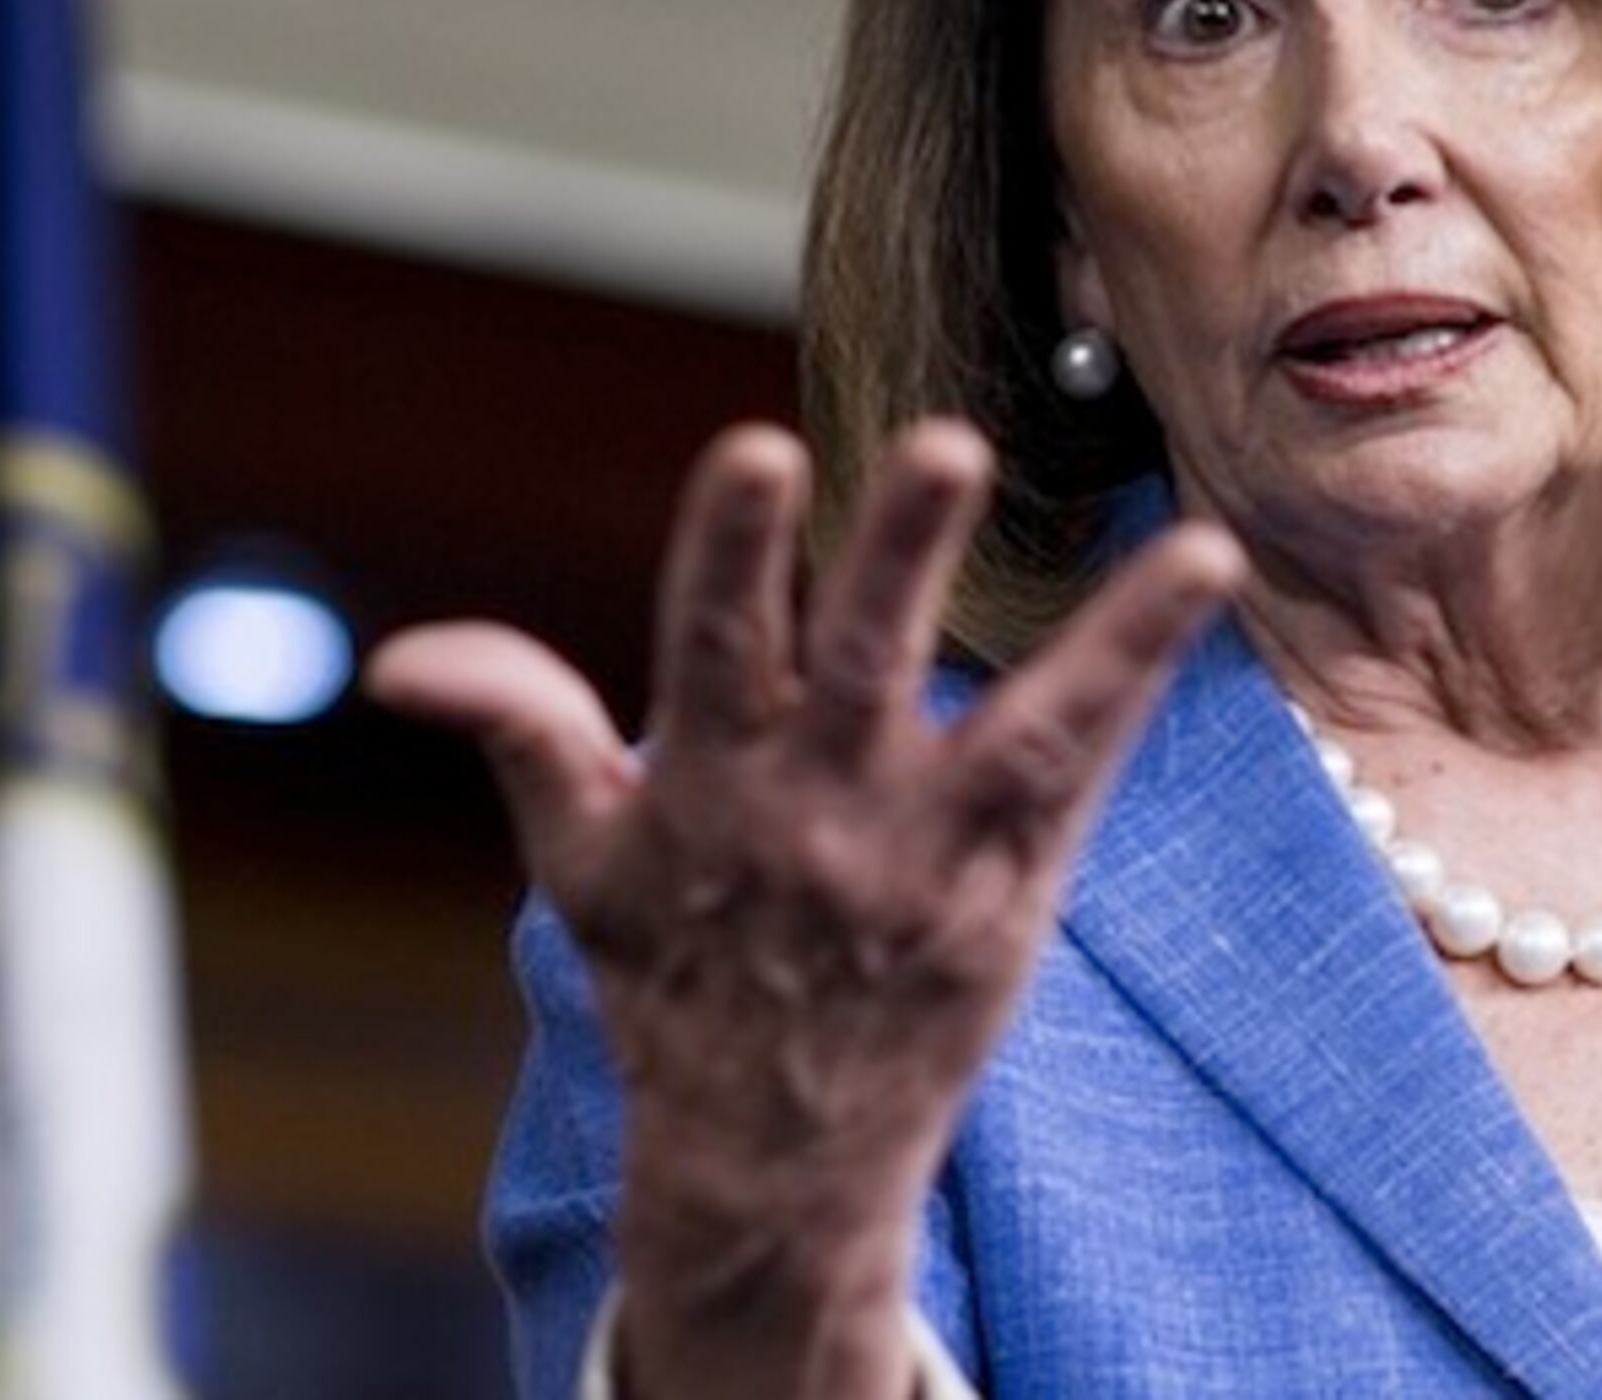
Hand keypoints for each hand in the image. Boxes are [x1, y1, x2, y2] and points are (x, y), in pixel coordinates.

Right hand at [370, 419, 1239, 1398]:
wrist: (773, 1155)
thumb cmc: (670, 976)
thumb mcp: (577, 860)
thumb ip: (518, 727)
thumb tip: (401, 660)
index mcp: (704, 780)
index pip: (709, 642)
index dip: (732, 549)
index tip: (759, 451)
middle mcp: (818, 808)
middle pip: (860, 661)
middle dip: (896, 554)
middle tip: (944, 445)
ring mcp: (926, 850)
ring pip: (1007, 721)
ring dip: (1089, 632)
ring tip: (1170, 544)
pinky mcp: (1008, 879)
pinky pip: (1083, 757)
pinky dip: (1140, 661)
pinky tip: (1200, 565)